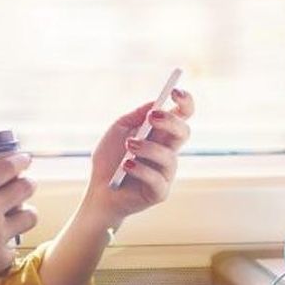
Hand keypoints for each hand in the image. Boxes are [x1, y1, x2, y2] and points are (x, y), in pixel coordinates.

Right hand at [0, 153, 37, 284]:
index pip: (7, 168)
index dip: (20, 161)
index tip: (25, 159)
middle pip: (25, 188)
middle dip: (29, 184)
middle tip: (26, 185)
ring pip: (30, 217)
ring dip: (27, 213)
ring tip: (21, 215)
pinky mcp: (1, 256)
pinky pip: (13, 247)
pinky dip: (6, 246)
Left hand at [85, 87, 194, 227]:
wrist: (99, 191)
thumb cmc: (109, 160)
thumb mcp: (118, 130)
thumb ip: (135, 116)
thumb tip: (154, 103)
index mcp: (161, 134)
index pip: (182, 115)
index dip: (185, 102)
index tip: (174, 91)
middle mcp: (168, 152)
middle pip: (184, 132)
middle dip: (170, 122)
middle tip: (152, 117)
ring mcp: (166, 173)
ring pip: (169, 156)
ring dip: (148, 148)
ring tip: (129, 145)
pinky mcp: (160, 192)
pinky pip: (157, 179)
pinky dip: (140, 169)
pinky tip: (126, 165)